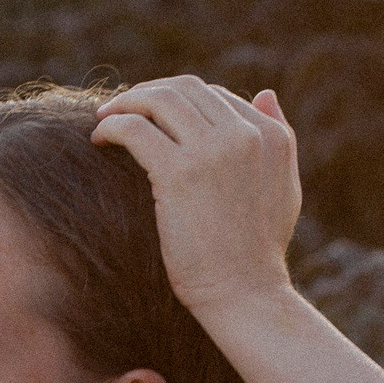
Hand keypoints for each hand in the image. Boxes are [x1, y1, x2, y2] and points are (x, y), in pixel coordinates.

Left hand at [90, 76, 301, 319]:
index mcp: (271, 136)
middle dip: (148, 93)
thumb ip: (278, 135)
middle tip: (120, 108)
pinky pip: (136, 129)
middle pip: (185, 89)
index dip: (176, 100)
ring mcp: (213, 151)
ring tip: (104, 118)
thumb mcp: (283, 187)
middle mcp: (245, 135)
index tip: (149, 116)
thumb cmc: (258, 252)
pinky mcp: (180, 173)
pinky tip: (100, 139)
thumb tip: (264, 92)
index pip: (214, 95)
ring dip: (125, 103)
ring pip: (158, 100)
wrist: (244, 294)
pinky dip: (112, 126)